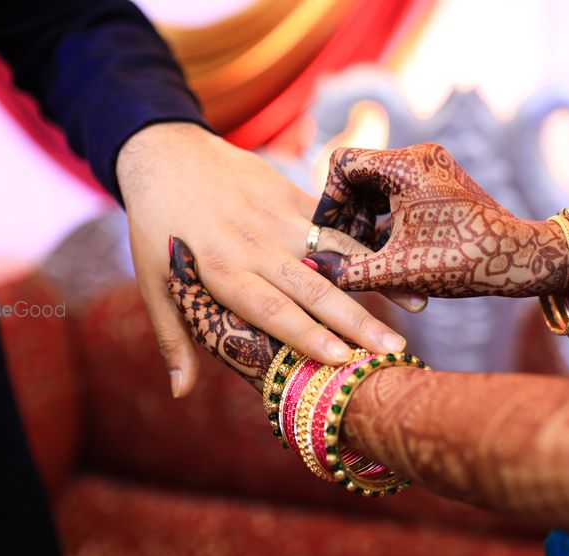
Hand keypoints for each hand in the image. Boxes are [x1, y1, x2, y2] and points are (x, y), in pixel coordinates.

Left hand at [116, 123, 407, 397]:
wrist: (166, 150)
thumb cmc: (156, 225)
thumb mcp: (151, 281)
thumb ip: (172, 337)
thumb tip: (181, 393)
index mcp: (222, 270)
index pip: (272, 309)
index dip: (307, 335)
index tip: (341, 360)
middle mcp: (257, 245)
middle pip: (314, 288)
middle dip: (356, 321)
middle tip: (392, 349)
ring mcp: (279, 216)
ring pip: (336, 252)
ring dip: (376, 278)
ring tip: (416, 304)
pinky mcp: (292, 194)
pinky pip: (336, 222)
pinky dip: (369, 243)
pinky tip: (400, 257)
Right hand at [309, 143, 568, 297]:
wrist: (524, 259)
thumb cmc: (462, 262)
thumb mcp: (397, 270)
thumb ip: (348, 270)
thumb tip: (311, 269)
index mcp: (405, 164)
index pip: (342, 164)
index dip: (328, 201)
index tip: (326, 235)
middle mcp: (419, 156)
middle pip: (361, 175)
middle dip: (347, 214)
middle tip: (342, 250)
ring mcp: (434, 167)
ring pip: (380, 186)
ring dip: (366, 219)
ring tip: (363, 256)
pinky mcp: (443, 183)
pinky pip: (401, 193)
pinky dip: (387, 219)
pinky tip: (386, 253)